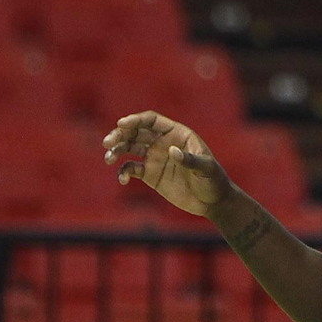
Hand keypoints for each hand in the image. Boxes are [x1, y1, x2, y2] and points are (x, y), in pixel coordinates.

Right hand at [103, 111, 230, 217]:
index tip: (121, 124)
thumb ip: (190, 159)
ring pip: (129, 148)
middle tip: (108, 142)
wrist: (212, 201)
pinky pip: (131, 168)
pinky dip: (123, 172)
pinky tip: (123, 179)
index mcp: (176, 133)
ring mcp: (154, 158)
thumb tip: (171, 151)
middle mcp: (162, 142)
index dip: (135, 120)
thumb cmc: (213, 180)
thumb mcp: (206, 169)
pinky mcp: (150, 175)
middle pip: (136, 132)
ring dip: (116, 150)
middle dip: (120, 135)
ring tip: (108, 158)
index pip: (151, 121)